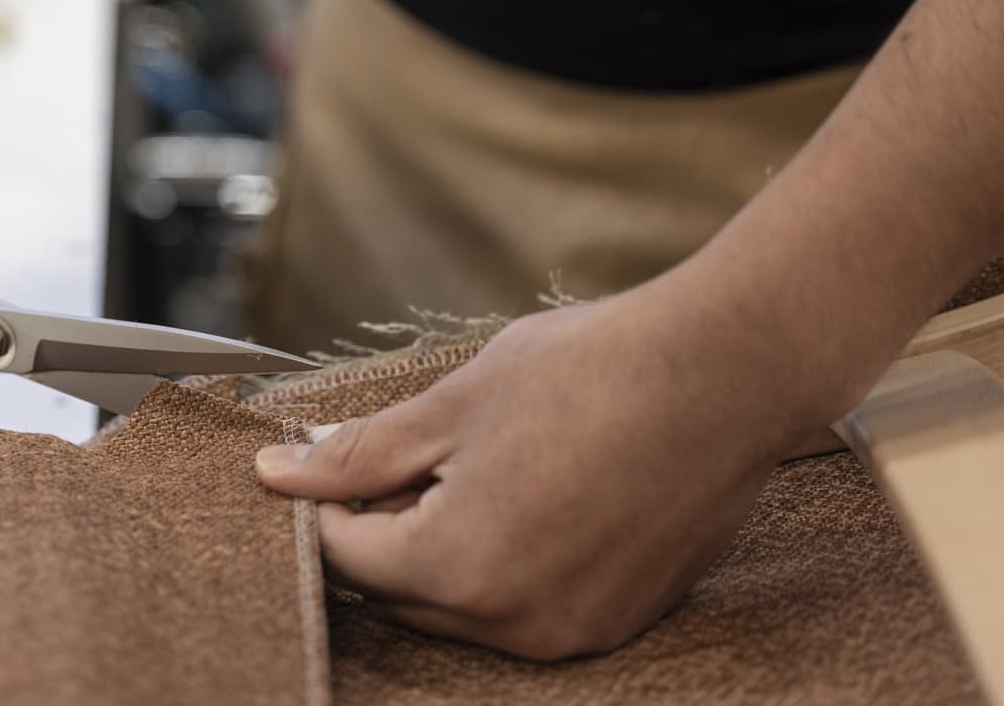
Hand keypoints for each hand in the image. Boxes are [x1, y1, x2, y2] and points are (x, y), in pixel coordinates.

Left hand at [254, 276, 835, 659]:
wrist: (727, 372)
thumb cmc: (591, 372)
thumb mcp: (454, 403)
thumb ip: (359, 453)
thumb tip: (276, 474)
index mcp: (458, 566)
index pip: (346, 558)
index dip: (324, 505)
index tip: (328, 463)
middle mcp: (514, 622)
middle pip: (401, 595)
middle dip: (382, 532)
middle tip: (402, 458)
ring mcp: (573, 630)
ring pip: (464, 609)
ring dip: (443, 551)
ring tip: (473, 465)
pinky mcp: (618, 619)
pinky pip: (527, 609)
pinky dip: (505, 564)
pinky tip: (529, 491)